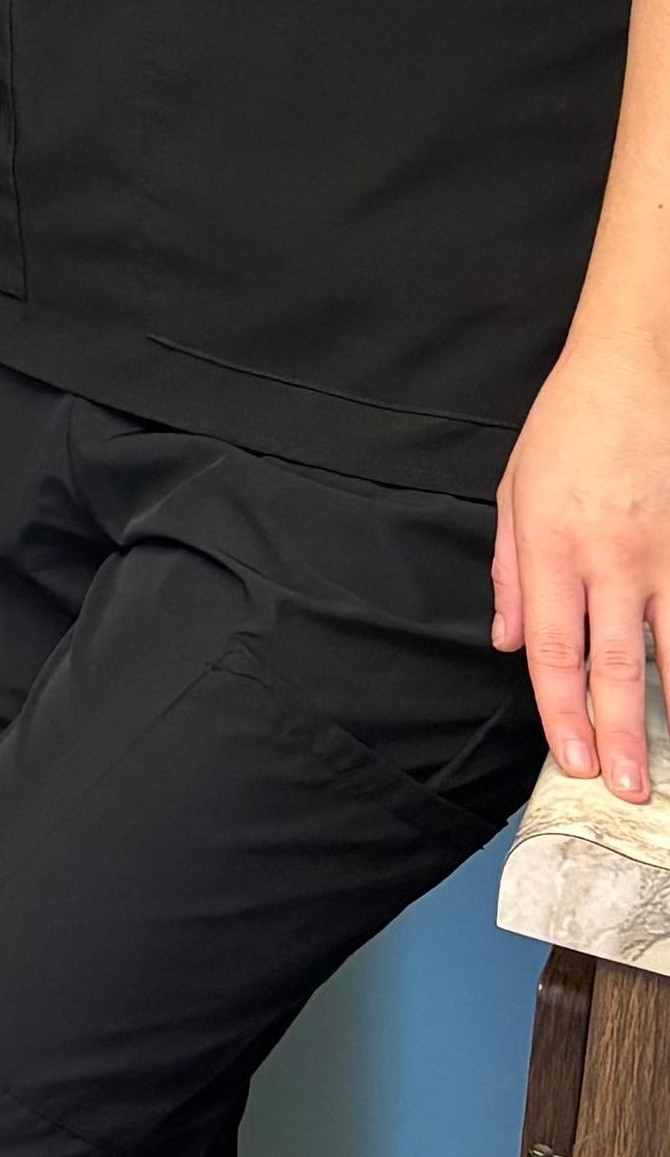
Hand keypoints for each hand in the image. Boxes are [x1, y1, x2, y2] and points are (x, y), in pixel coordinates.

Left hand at [497, 335, 669, 804]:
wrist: (634, 367)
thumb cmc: (568, 427)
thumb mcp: (514, 492)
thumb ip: (510, 572)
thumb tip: (504, 642)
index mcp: (552, 548)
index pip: (551, 648)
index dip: (560, 710)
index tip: (568, 759)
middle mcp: (611, 558)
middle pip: (616, 663)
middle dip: (619, 733)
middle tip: (623, 789)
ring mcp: (666, 550)